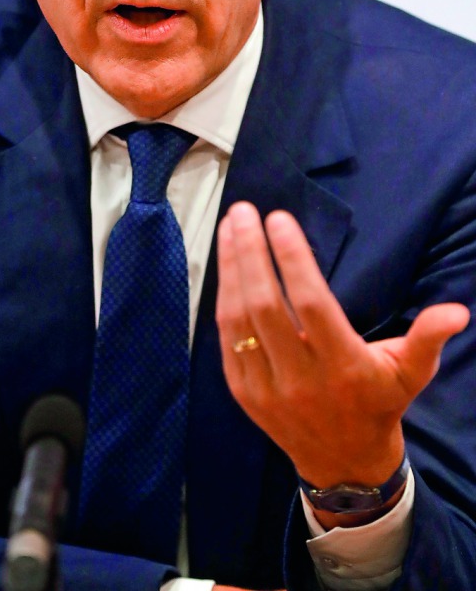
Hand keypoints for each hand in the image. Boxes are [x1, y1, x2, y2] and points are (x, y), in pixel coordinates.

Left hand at [216, 203, 468, 488]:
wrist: (344, 465)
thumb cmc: (380, 404)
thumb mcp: (411, 374)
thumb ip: (427, 338)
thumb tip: (457, 311)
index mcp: (344, 367)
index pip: (312, 304)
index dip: (293, 259)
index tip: (278, 218)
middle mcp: (301, 379)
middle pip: (266, 306)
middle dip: (251, 253)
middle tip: (243, 211)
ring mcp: (266, 388)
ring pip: (239, 319)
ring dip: (232, 268)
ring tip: (230, 226)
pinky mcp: (243, 393)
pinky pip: (226, 339)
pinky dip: (224, 298)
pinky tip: (227, 264)